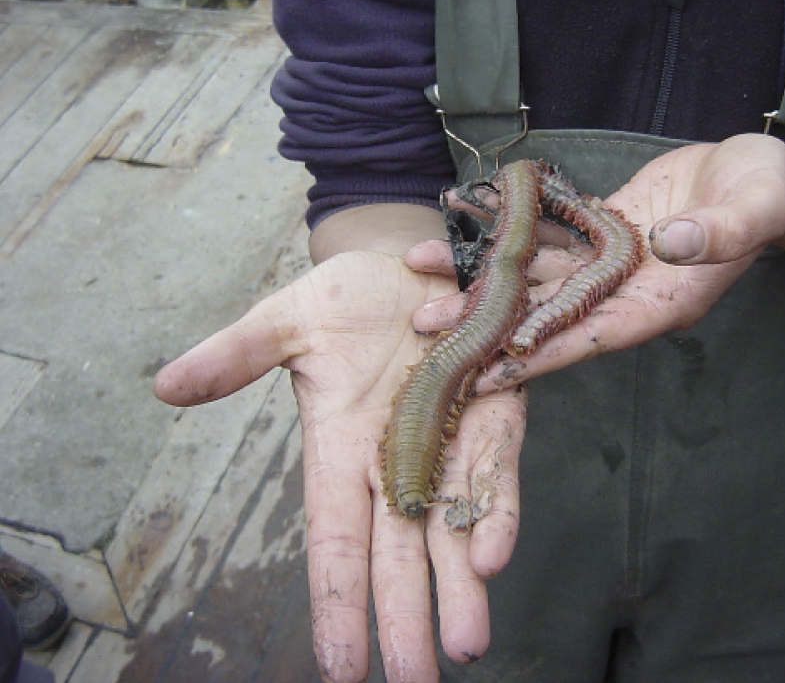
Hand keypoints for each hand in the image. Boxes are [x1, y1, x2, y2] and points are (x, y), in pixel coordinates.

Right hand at [154, 250, 524, 682]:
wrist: (411, 263)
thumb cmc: (344, 299)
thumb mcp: (284, 320)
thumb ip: (235, 355)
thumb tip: (165, 385)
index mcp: (340, 451)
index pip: (335, 542)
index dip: (337, 602)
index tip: (340, 669)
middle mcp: (395, 462)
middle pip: (399, 555)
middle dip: (406, 619)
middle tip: (416, 680)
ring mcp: (448, 442)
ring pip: (455, 529)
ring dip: (461, 586)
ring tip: (464, 644)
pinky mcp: (494, 414)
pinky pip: (497, 471)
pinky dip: (497, 510)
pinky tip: (495, 554)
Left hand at [410, 135, 784, 388]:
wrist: (755, 173)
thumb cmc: (764, 192)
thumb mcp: (754, 207)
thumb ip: (719, 232)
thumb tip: (672, 243)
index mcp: (662, 303)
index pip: (595, 337)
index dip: (542, 355)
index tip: (490, 373)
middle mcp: (625, 292)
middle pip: (548, 315)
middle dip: (489, 323)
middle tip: (428, 332)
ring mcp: (607, 264)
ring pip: (535, 276)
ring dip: (482, 277)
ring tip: (423, 275)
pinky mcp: (597, 232)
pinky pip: (545, 233)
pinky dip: (506, 228)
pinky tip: (464, 219)